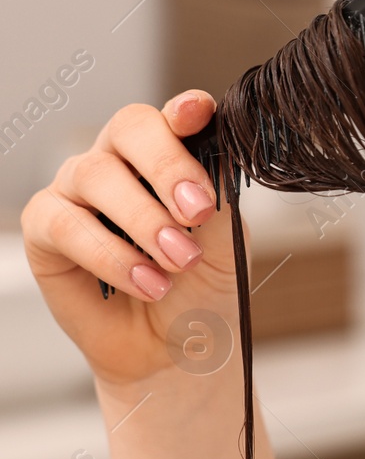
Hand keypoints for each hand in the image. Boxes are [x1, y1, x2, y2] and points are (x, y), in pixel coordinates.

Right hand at [21, 90, 244, 389]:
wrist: (176, 348)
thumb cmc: (202, 287)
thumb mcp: (226, 240)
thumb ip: (218, 195)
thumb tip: (215, 156)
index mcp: (168, 153)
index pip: (170, 116)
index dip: (182, 111)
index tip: (197, 113)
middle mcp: (119, 161)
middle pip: (129, 129)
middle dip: (167, 166)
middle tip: (198, 210)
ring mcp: (77, 190)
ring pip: (97, 175)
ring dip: (144, 221)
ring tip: (179, 261)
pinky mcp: (44, 228)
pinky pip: (67, 225)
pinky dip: (112, 256)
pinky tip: (148, 283)